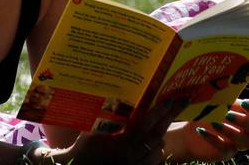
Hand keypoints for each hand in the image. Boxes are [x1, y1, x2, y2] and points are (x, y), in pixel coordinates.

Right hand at [58, 99, 187, 164]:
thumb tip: (114, 105)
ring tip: (161, 125)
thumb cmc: (84, 150)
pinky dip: (156, 151)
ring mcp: (136, 164)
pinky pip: (154, 161)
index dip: (157, 113)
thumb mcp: (90, 134)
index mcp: (122, 143)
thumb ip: (104, 122)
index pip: (144, 125)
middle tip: (176, 106)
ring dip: (160, 136)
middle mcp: (132, 154)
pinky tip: (154, 145)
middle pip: (156, 135)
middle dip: (166, 120)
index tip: (168, 102)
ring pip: (158, 148)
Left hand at [168, 99, 248, 162]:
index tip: (244, 103)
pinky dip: (213, 138)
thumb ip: (222, 96)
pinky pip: (224, 147)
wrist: (190, 133)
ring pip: (243, 141)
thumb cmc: (205, 112)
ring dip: (230, 131)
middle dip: (245, 122)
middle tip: (229, 114)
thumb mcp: (212, 102)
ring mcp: (237, 143)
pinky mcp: (225, 152)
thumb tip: (225, 85)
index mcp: (244, 115)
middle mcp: (245, 131)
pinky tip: (200, 131)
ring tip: (214, 123)